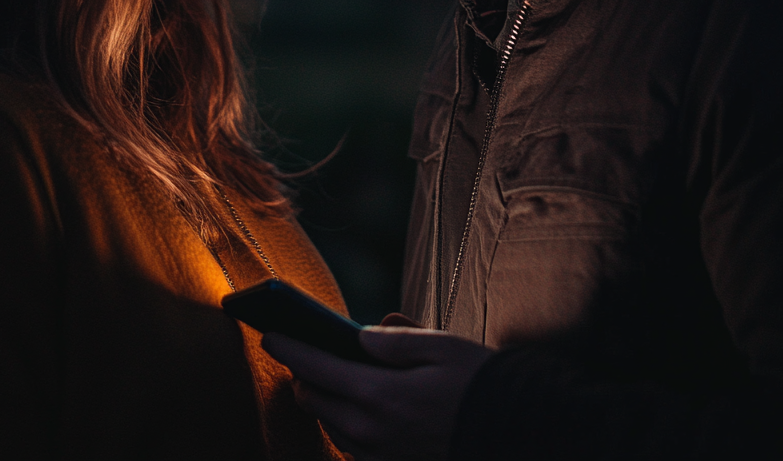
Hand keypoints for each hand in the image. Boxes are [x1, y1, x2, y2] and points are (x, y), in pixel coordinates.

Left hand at [262, 326, 491, 460]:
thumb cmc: (476, 381)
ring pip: (330, 426)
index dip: (291, 348)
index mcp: (382, 394)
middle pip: (316, 401)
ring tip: (318, 376)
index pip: (319, 367)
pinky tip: (348, 407)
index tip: (269, 333)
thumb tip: (358, 335)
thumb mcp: (438, 344)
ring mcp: (382, 453)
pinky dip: (341, 424)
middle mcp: (374, 430)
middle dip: (301, 375)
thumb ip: (392, 340)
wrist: (512, 431)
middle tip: (296, 351)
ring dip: (320, 401)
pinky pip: (352, 446)